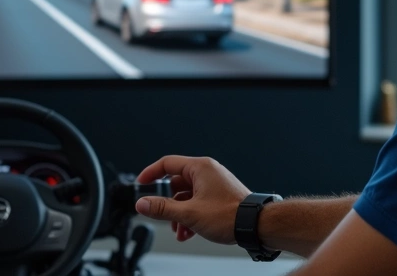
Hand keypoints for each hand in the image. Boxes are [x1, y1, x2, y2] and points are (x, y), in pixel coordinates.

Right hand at [134, 155, 250, 245]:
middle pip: (176, 183)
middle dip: (168, 204)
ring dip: (179, 214)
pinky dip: (190, 216)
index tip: (141, 184)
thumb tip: (142, 204)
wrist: (255, 226)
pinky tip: (189, 232)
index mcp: (200, 168)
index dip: (151, 174)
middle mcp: (207, 172)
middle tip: (162, 216)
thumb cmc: (229, 215)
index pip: (167, 164)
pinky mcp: (219, 196)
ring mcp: (214, 184)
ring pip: (187, 196)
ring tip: (179, 230)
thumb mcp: (189, 213)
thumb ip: (162, 208)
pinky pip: (197, 202)